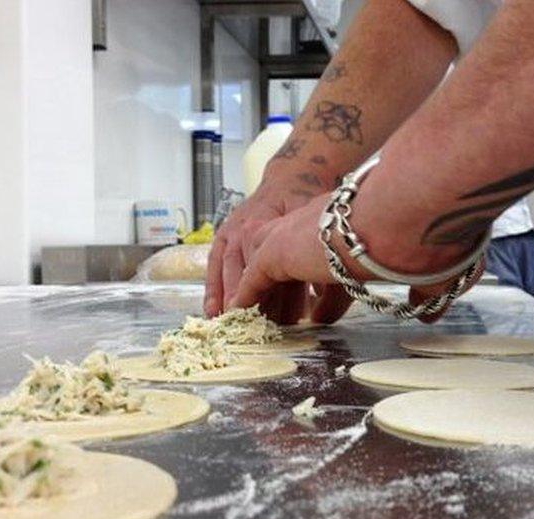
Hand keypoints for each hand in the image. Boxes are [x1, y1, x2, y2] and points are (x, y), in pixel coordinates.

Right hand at [203, 183, 311, 318]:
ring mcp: (234, 231)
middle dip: (248, 302)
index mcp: (271, 228)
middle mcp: (248, 230)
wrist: (294, 175)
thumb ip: (316, 258)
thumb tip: (322, 305)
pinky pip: (215, 262)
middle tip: (248, 328)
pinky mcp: (225, 233)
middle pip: (246, 273)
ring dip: (227, 298)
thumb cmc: (308, 202)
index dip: (267, 297)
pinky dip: (213, 286)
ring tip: (224, 323)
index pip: (266, 269)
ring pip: (229, 270)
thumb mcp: (316, 227)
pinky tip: (212, 309)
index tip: (265, 321)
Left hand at [230, 194, 482, 323]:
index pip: (331, 249)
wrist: (407, 212)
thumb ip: (427, 291)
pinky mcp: (278, 249)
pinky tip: (236, 315)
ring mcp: (297, 232)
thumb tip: (429, 314)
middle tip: (277, 311)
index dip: (325, 273)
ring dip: (259, 290)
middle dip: (282, 282)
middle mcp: (323, 220)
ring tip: (249, 316)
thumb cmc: (428, 237)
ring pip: (266, 265)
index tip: (323, 298)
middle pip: (292, 254)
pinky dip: (245, 297)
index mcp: (356, 220)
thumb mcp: (431, 269)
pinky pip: (252, 279)